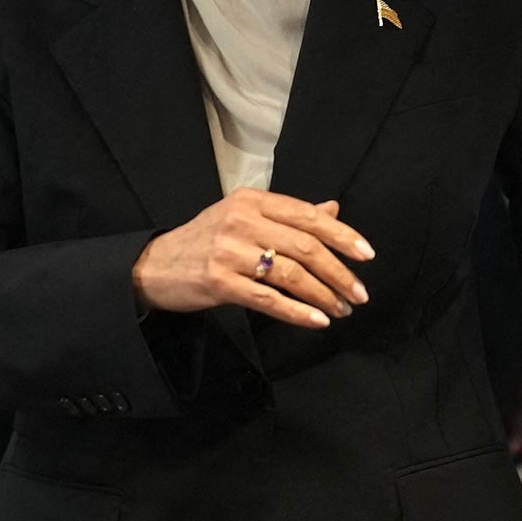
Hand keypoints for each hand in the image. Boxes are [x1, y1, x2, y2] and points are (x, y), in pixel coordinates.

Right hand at [130, 188, 372, 326]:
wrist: (155, 266)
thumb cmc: (205, 241)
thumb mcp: (244, 218)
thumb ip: (288, 216)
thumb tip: (332, 211)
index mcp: (252, 200)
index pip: (307, 216)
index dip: (342, 235)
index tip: (366, 255)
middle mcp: (241, 220)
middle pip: (305, 246)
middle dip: (339, 273)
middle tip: (359, 293)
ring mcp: (229, 252)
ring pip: (290, 274)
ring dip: (323, 295)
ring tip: (341, 309)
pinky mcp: (219, 282)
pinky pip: (268, 299)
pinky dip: (297, 312)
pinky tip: (316, 320)